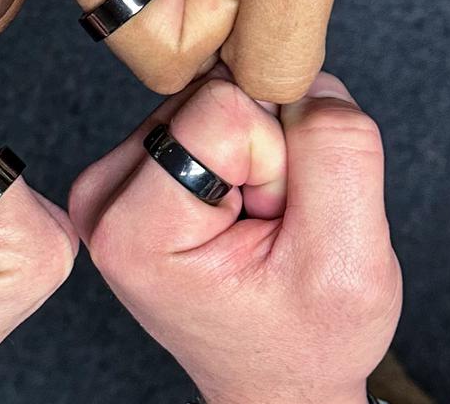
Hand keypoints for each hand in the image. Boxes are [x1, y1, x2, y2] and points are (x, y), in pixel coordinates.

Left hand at [69, 71, 400, 403]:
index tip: (273, 223)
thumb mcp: (346, 260)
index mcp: (132, 229)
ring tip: (254, 221)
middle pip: (211, 95)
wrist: (275, 374)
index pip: (222, 108)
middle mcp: (104, 196)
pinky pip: (207, 111)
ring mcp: (114, 178)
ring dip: (254, 154)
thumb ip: (333, 151)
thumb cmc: (304, 338)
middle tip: (266, 224)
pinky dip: (241, 151)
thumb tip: (297, 75)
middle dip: (264, 153)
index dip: (276, 160)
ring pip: (212, 97)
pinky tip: (239, 205)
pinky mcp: (134, 166)